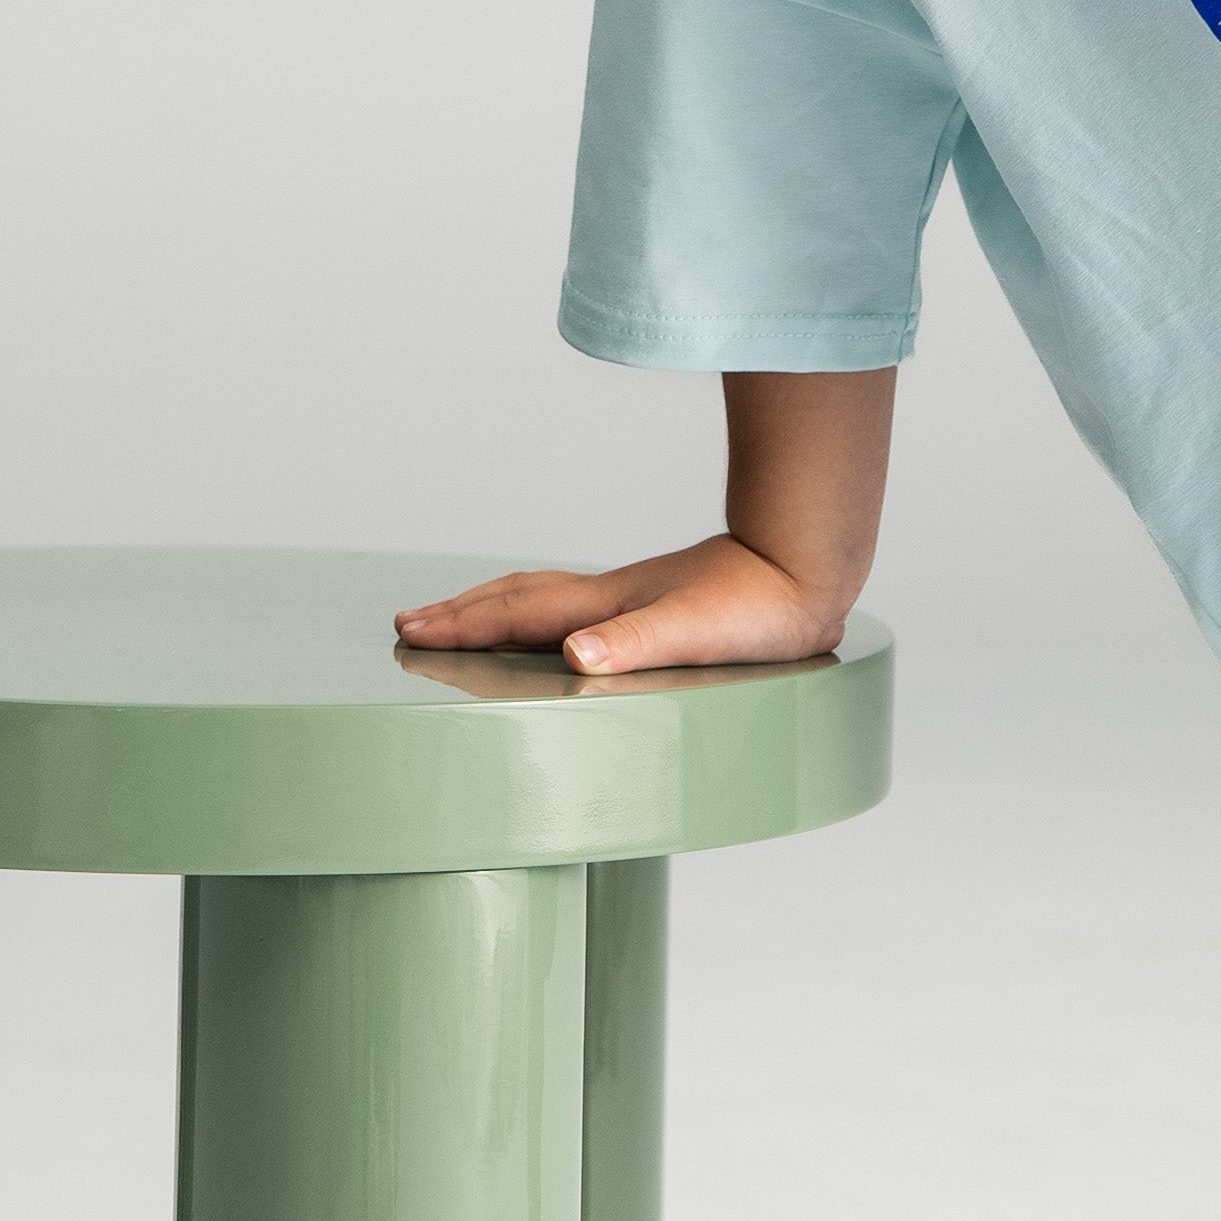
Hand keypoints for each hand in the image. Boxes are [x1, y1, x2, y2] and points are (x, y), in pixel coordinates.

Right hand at [395, 530, 849, 679]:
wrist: (810, 565)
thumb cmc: (762, 608)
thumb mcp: (695, 631)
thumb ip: (634, 643)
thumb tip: (574, 655)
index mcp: (609, 607)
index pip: (518, 614)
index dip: (462, 625)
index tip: (410, 629)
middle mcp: (612, 598)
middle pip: (518, 597)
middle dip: (461, 612)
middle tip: (411, 622)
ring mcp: (633, 597)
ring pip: (544, 596)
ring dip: (494, 607)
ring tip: (461, 616)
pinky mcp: (658, 602)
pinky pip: (575, 606)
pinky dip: (540, 612)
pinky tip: (557, 629)